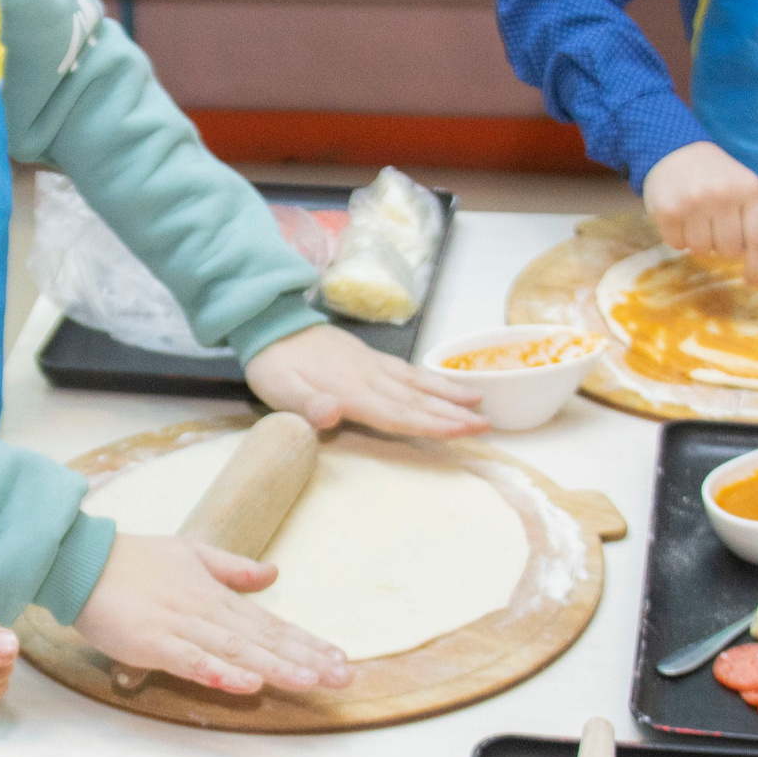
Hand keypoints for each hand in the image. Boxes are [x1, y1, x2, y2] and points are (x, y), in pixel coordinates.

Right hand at [74, 534, 349, 695]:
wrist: (81, 558)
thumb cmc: (132, 559)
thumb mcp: (189, 553)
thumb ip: (232, 568)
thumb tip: (273, 574)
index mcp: (216, 596)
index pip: (270, 624)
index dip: (306, 643)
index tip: (340, 660)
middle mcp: (206, 612)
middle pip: (262, 640)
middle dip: (304, 659)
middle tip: (343, 678)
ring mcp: (180, 626)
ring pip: (234, 651)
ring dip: (273, 667)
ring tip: (308, 681)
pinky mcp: (151, 641)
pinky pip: (189, 660)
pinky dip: (217, 672)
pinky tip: (245, 685)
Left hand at [244, 322, 486, 438]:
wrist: (271, 324)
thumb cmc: (274, 365)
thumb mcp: (279, 389)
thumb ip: (306, 404)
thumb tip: (331, 416)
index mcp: (350, 391)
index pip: (398, 414)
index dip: (432, 425)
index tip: (464, 432)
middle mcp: (368, 378)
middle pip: (417, 401)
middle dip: (453, 415)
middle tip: (487, 426)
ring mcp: (372, 366)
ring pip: (418, 384)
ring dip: (449, 395)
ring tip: (481, 404)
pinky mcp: (369, 358)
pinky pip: (407, 370)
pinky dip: (430, 379)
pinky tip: (445, 385)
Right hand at [644, 141, 757, 281]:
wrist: (675, 151)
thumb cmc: (715, 175)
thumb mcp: (743, 188)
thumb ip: (756, 220)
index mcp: (749, 190)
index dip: (757, 264)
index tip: (751, 280)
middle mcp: (722, 196)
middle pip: (729, 249)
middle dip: (723, 247)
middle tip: (716, 230)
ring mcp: (693, 203)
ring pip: (701, 250)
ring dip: (699, 243)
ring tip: (697, 221)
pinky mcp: (667, 211)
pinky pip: (677, 245)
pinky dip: (679, 238)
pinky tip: (680, 219)